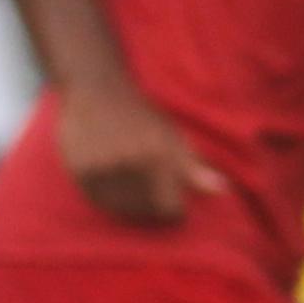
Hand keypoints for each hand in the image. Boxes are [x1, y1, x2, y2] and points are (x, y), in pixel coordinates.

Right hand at [56, 73, 226, 228]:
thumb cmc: (141, 116)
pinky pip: (100, 202)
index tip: (173, 202)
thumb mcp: (173, 136)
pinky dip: (108, 199)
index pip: (172, 210)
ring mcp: (105, 167)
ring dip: (129, 205)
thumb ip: (195, 168)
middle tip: (149, 191)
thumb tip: (222, 191)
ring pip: (122, 209)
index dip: (175, 209)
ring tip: (131, 186)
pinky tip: (112, 183)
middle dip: (152, 207)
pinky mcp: (82, 170)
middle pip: (147, 212)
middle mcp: (132, 161)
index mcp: (160, 153)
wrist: (96, 90)